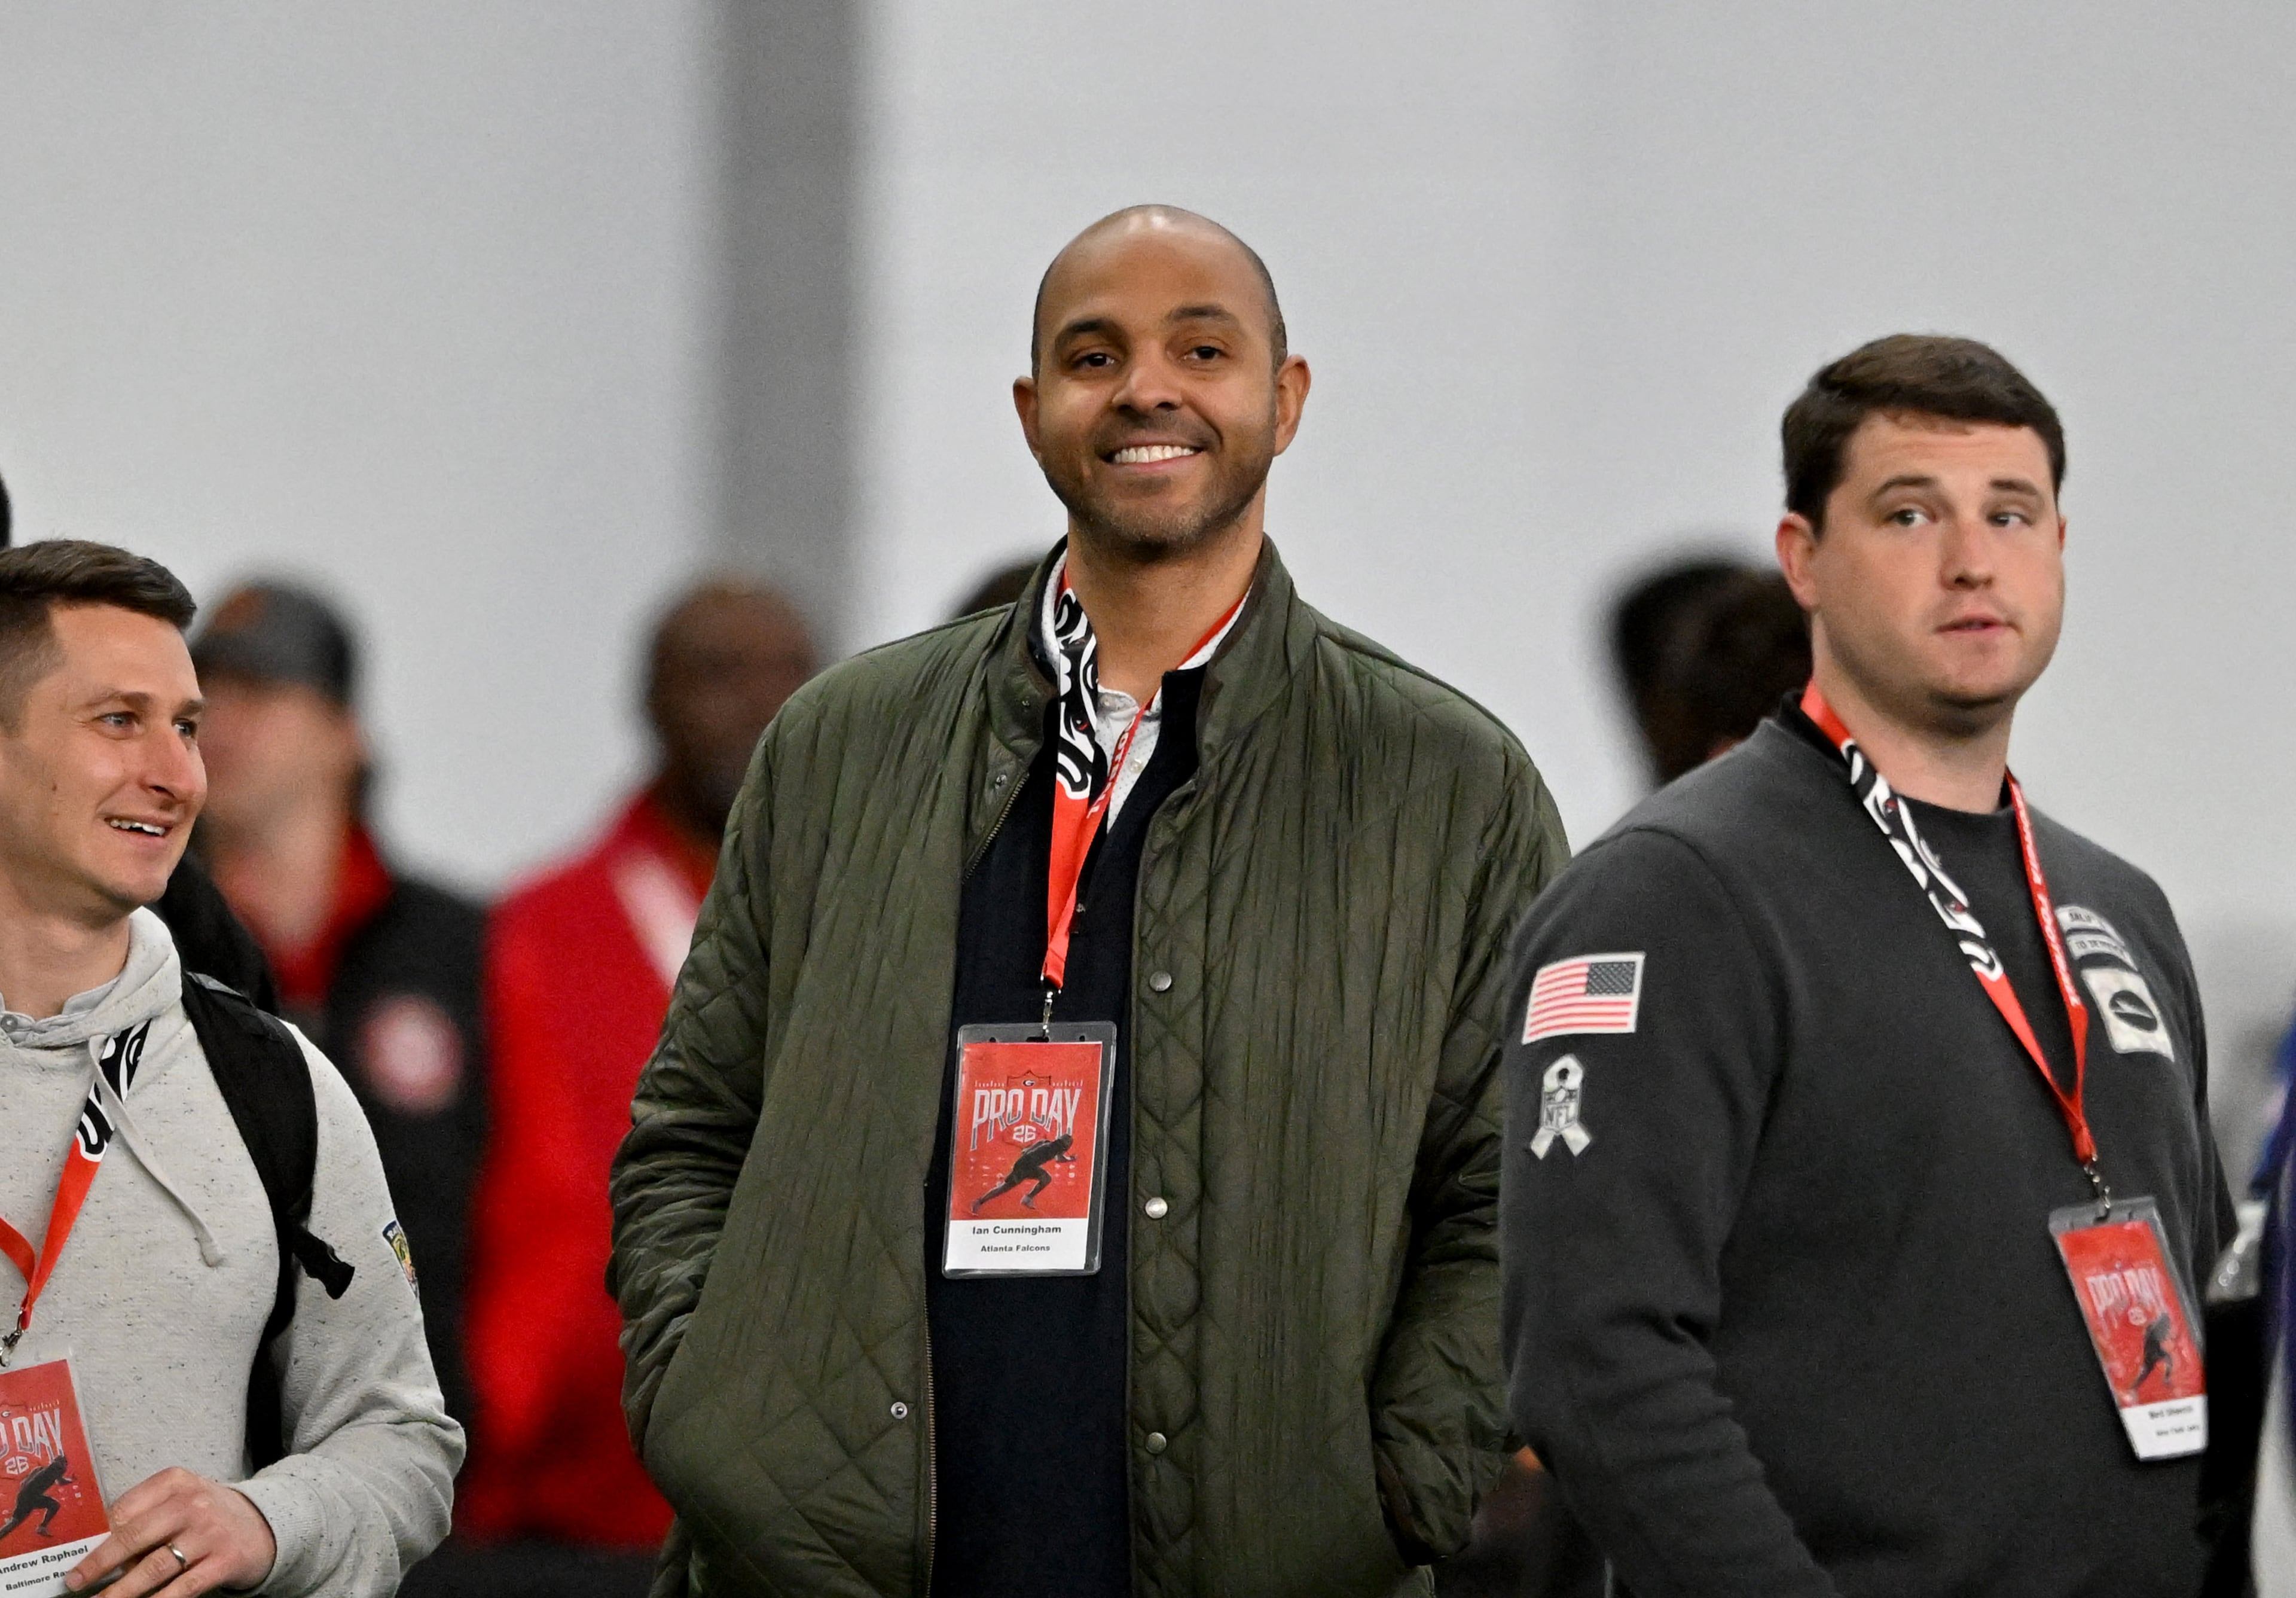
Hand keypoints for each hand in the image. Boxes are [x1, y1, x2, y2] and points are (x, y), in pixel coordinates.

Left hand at [65, 1467, 276, 1595]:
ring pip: (155, 1566)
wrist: (263, 1525)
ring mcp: (211, 1533)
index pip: (126, 1508)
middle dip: (100, 1562)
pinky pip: (184, 1587)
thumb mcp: (180, 1500)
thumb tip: (97, 1548)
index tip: (75, 1553)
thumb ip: (145, 1516)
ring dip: (122, 1590)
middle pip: (136, 1536)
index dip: (97, 1534)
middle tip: (75, 1581)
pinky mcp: (224, 1561)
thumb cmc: (206, 1515)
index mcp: (176, 1482)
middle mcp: (193, 1504)